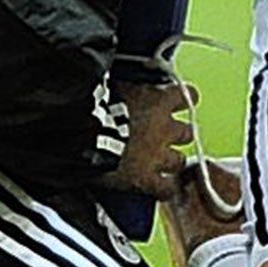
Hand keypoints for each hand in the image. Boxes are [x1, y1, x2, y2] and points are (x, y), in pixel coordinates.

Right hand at [95, 81, 193, 197]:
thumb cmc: (93, 106)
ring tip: (158, 164)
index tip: (177, 103)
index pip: (187, 96)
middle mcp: (165, 128)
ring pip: (179, 162)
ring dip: (171, 162)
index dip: (183, 101)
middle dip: (177, 136)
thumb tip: (122, 76)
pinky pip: (166, 190)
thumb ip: (129, 85)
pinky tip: (159, 190)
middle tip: (162, 137)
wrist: (80, 134)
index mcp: (159, 100)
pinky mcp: (145, 180)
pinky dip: (164, 190)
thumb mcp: (115, 85)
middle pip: (186, 132)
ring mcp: (157, 156)